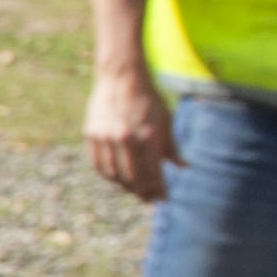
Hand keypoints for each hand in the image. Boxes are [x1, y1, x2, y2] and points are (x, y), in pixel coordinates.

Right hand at [88, 63, 179, 203]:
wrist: (121, 76)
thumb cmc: (148, 98)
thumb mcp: (166, 120)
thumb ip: (172, 147)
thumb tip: (184, 167)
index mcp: (147, 136)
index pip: (154, 174)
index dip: (159, 190)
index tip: (164, 198)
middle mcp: (126, 139)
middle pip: (134, 178)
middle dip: (144, 192)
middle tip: (150, 200)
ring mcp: (106, 138)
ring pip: (115, 175)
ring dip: (126, 187)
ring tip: (135, 191)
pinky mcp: (92, 135)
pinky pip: (99, 165)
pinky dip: (109, 176)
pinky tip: (118, 179)